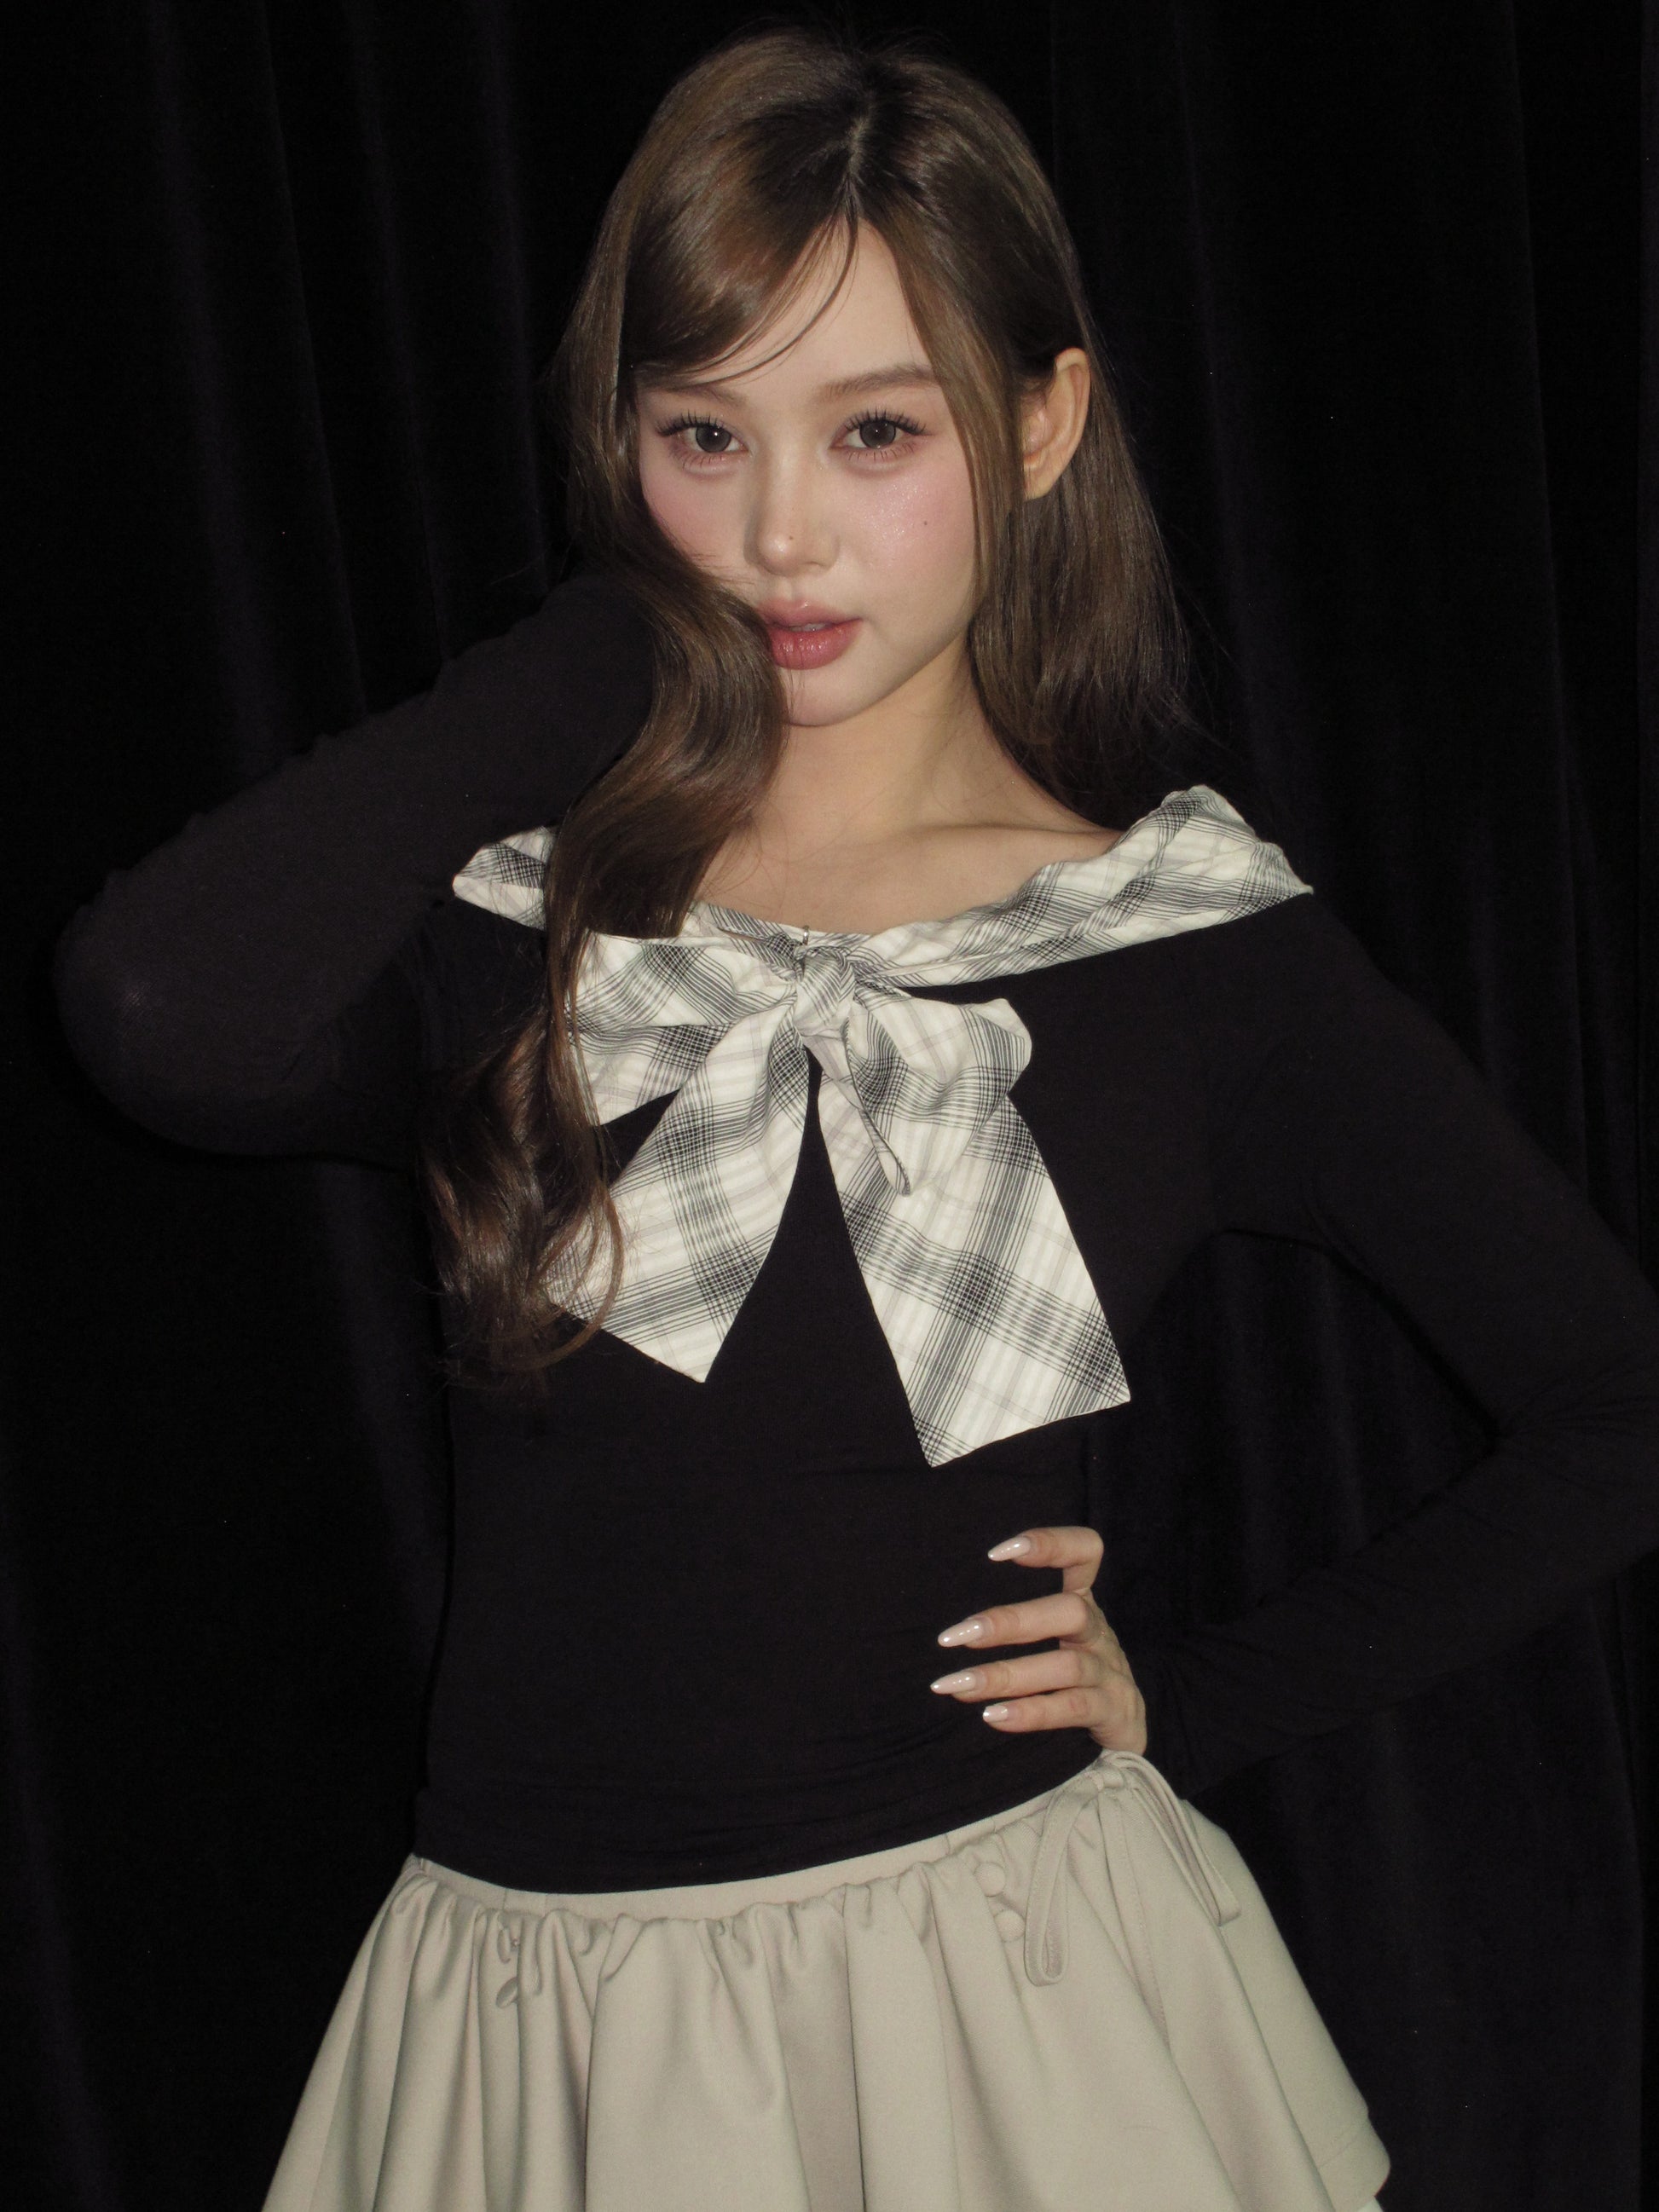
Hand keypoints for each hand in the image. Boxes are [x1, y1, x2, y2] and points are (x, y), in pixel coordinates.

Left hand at [930, 1524, 1146, 1752]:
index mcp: (1084, 1604)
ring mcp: (1112, 1673)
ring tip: (958, 1685)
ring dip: (1007, 1675)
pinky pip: (1074, 1708)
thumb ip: (1017, 1623)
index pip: (1086, 1552)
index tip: (995, 1554)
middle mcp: (1100, 1633)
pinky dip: (1032, 1711)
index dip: (1051, 1544)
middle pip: (1072, 1611)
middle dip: (1011, 1622)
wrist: (1123, 1732)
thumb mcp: (1054, 1638)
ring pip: (1067, 1665)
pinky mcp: (1116, 1713)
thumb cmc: (1072, 1676)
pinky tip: (993, 1716)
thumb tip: (948, 1629)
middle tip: (953, 1637)